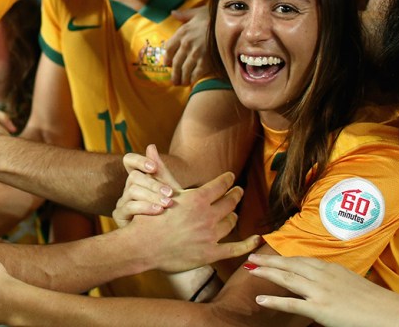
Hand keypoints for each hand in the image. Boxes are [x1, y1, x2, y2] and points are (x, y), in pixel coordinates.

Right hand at [113, 145, 175, 226]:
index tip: (154, 168)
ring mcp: (122, 201)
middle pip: (134, 177)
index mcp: (139, 178)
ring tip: (168, 204)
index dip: (139, 160)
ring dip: (152, 196)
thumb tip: (150, 146)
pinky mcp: (119, 215)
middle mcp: (128, 188)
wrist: (172, 233)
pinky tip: (159, 211)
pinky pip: (129, 207)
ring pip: (132, 191)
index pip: (129, 161)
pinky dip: (145, 208)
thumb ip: (160, 170)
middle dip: (153, 184)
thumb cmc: (171, 209)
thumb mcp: (170, 189)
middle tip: (170, 193)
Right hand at [126, 169, 261, 272]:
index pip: (221, 185)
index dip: (228, 180)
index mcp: (198, 198)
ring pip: (230, 222)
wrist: (142, 246)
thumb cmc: (147, 216)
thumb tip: (150, 146)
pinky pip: (235, 248)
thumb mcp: (157, 191)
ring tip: (233, 213)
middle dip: (235, 195)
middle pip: (230, 202)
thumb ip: (161, 169)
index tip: (231, 177)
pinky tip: (256, 239)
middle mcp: (207, 216)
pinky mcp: (210, 253)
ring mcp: (210, 236)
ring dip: (233, 216)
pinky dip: (248, 243)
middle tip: (238, 191)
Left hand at [165, 7, 211, 85]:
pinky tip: (192, 82)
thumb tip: (172, 13)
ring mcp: (196, 53)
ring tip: (182, 83)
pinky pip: (196, 73)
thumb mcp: (196, 13)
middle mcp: (186, 43)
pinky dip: (193, 79)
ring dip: (182, 79)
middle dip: (174, 74)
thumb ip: (184, 15)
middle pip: (175, 62)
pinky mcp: (206, 61)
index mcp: (182, 32)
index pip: (168, 48)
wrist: (229, 23)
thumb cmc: (212, 17)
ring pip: (184, 70)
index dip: (166, 59)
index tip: (167, 64)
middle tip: (174, 81)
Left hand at [247, 254, 398, 326]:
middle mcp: (323, 275)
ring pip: (287, 278)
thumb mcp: (351, 282)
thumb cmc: (375, 301)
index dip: (282, 257)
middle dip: (268, 260)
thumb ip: (334, 280)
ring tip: (250, 270)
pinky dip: (274, 300)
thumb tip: (325, 283)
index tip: (268, 253)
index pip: (301, 259)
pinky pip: (292, 303)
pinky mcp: (320, 308)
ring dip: (266, 273)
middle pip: (290, 265)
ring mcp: (320, 291)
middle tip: (250, 257)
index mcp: (331, 268)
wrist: (390, 312)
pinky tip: (260, 299)